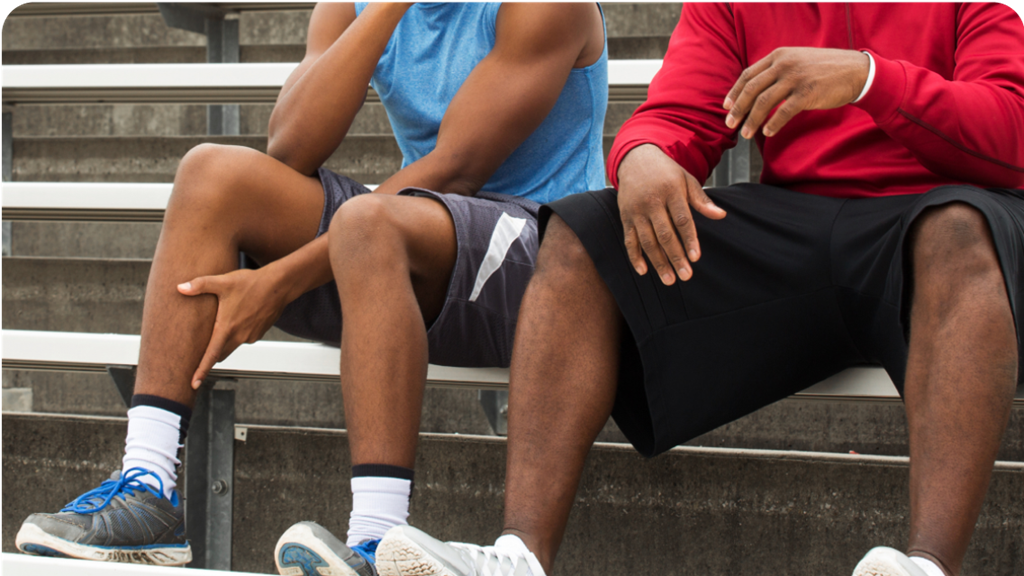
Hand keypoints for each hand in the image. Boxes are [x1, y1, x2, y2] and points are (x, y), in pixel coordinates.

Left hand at [178, 268, 289, 388]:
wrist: (279, 286)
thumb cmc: (252, 284)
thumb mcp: (223, 282)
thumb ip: (199, 285)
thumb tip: (180, 287)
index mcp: (227, 327)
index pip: (211, 355)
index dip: (201, 371)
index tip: (194, 384)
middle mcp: (239, 336)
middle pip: (221, 354)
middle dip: (211, 356)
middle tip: (201, 354)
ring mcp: (250, 336)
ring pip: (233, 345)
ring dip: (226, 341)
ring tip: (224, 324)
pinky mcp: (258, 333)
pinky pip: (244, 338)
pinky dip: (238, 333)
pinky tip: (240, 317)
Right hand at [617, 144, 726, 284]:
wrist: (635, 159)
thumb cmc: (665, 172)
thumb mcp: (686, 180)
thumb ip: (701, 199)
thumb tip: (721, 215)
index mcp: (670, 191)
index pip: (682, 219)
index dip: (689, 239)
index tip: (696, 257)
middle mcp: (651, 202)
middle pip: (664, 234)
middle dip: (675, 257)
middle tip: (685, 276)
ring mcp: (636, 211)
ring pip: (647, 241)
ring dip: (658, 262)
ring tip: (669, 280)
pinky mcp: (625, 217)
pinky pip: (630, 240)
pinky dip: (635, 256)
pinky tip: (643, 271)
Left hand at [724, 47, 869, 138]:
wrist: (855, 71)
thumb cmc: (824, 69)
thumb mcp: (797, 61)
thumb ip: (776, 71)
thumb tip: (754, 89)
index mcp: (779, 56)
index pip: (748, 75)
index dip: (735, 92)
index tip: (726, 106)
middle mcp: (784, 64)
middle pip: (751, 89)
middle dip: (737, 109)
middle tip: (730, 124)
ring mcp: (795, 78)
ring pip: (764, 102)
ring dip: (752, 121)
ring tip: (745, 134)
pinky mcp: (807, 93)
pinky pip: (783, 112)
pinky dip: (772, 124)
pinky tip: (768, 133)